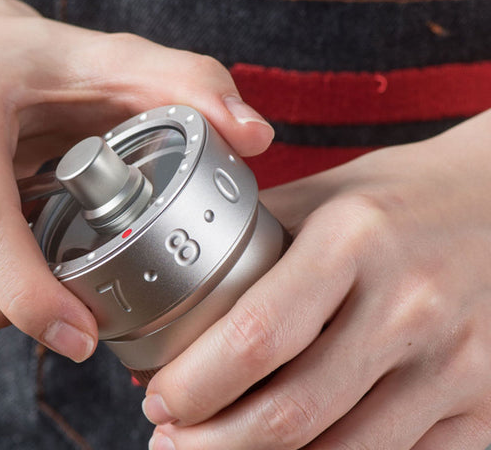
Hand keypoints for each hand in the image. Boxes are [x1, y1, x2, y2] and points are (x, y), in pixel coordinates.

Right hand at [0, 0, 273, 361]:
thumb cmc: (22, 56)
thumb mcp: (108, 58)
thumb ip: (189, 85)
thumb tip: (256, 135)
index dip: (32, 298)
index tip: (84, 335)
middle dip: (34, 309)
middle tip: (83, 285)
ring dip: (5, 308)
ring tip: (41, 262)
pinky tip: (1, 259)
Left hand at [144, 111, 490, 448]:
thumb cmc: (400, 195)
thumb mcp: (323, 195)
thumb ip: (255, 240)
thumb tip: (181, 300)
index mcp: (354, 238)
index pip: (256, 336)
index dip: (194, 383)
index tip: (161, 396)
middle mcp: (409, 304)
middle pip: (291, 413)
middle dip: (211, 444)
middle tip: (172, 439)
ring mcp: (456, 362)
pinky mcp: (486, 405)